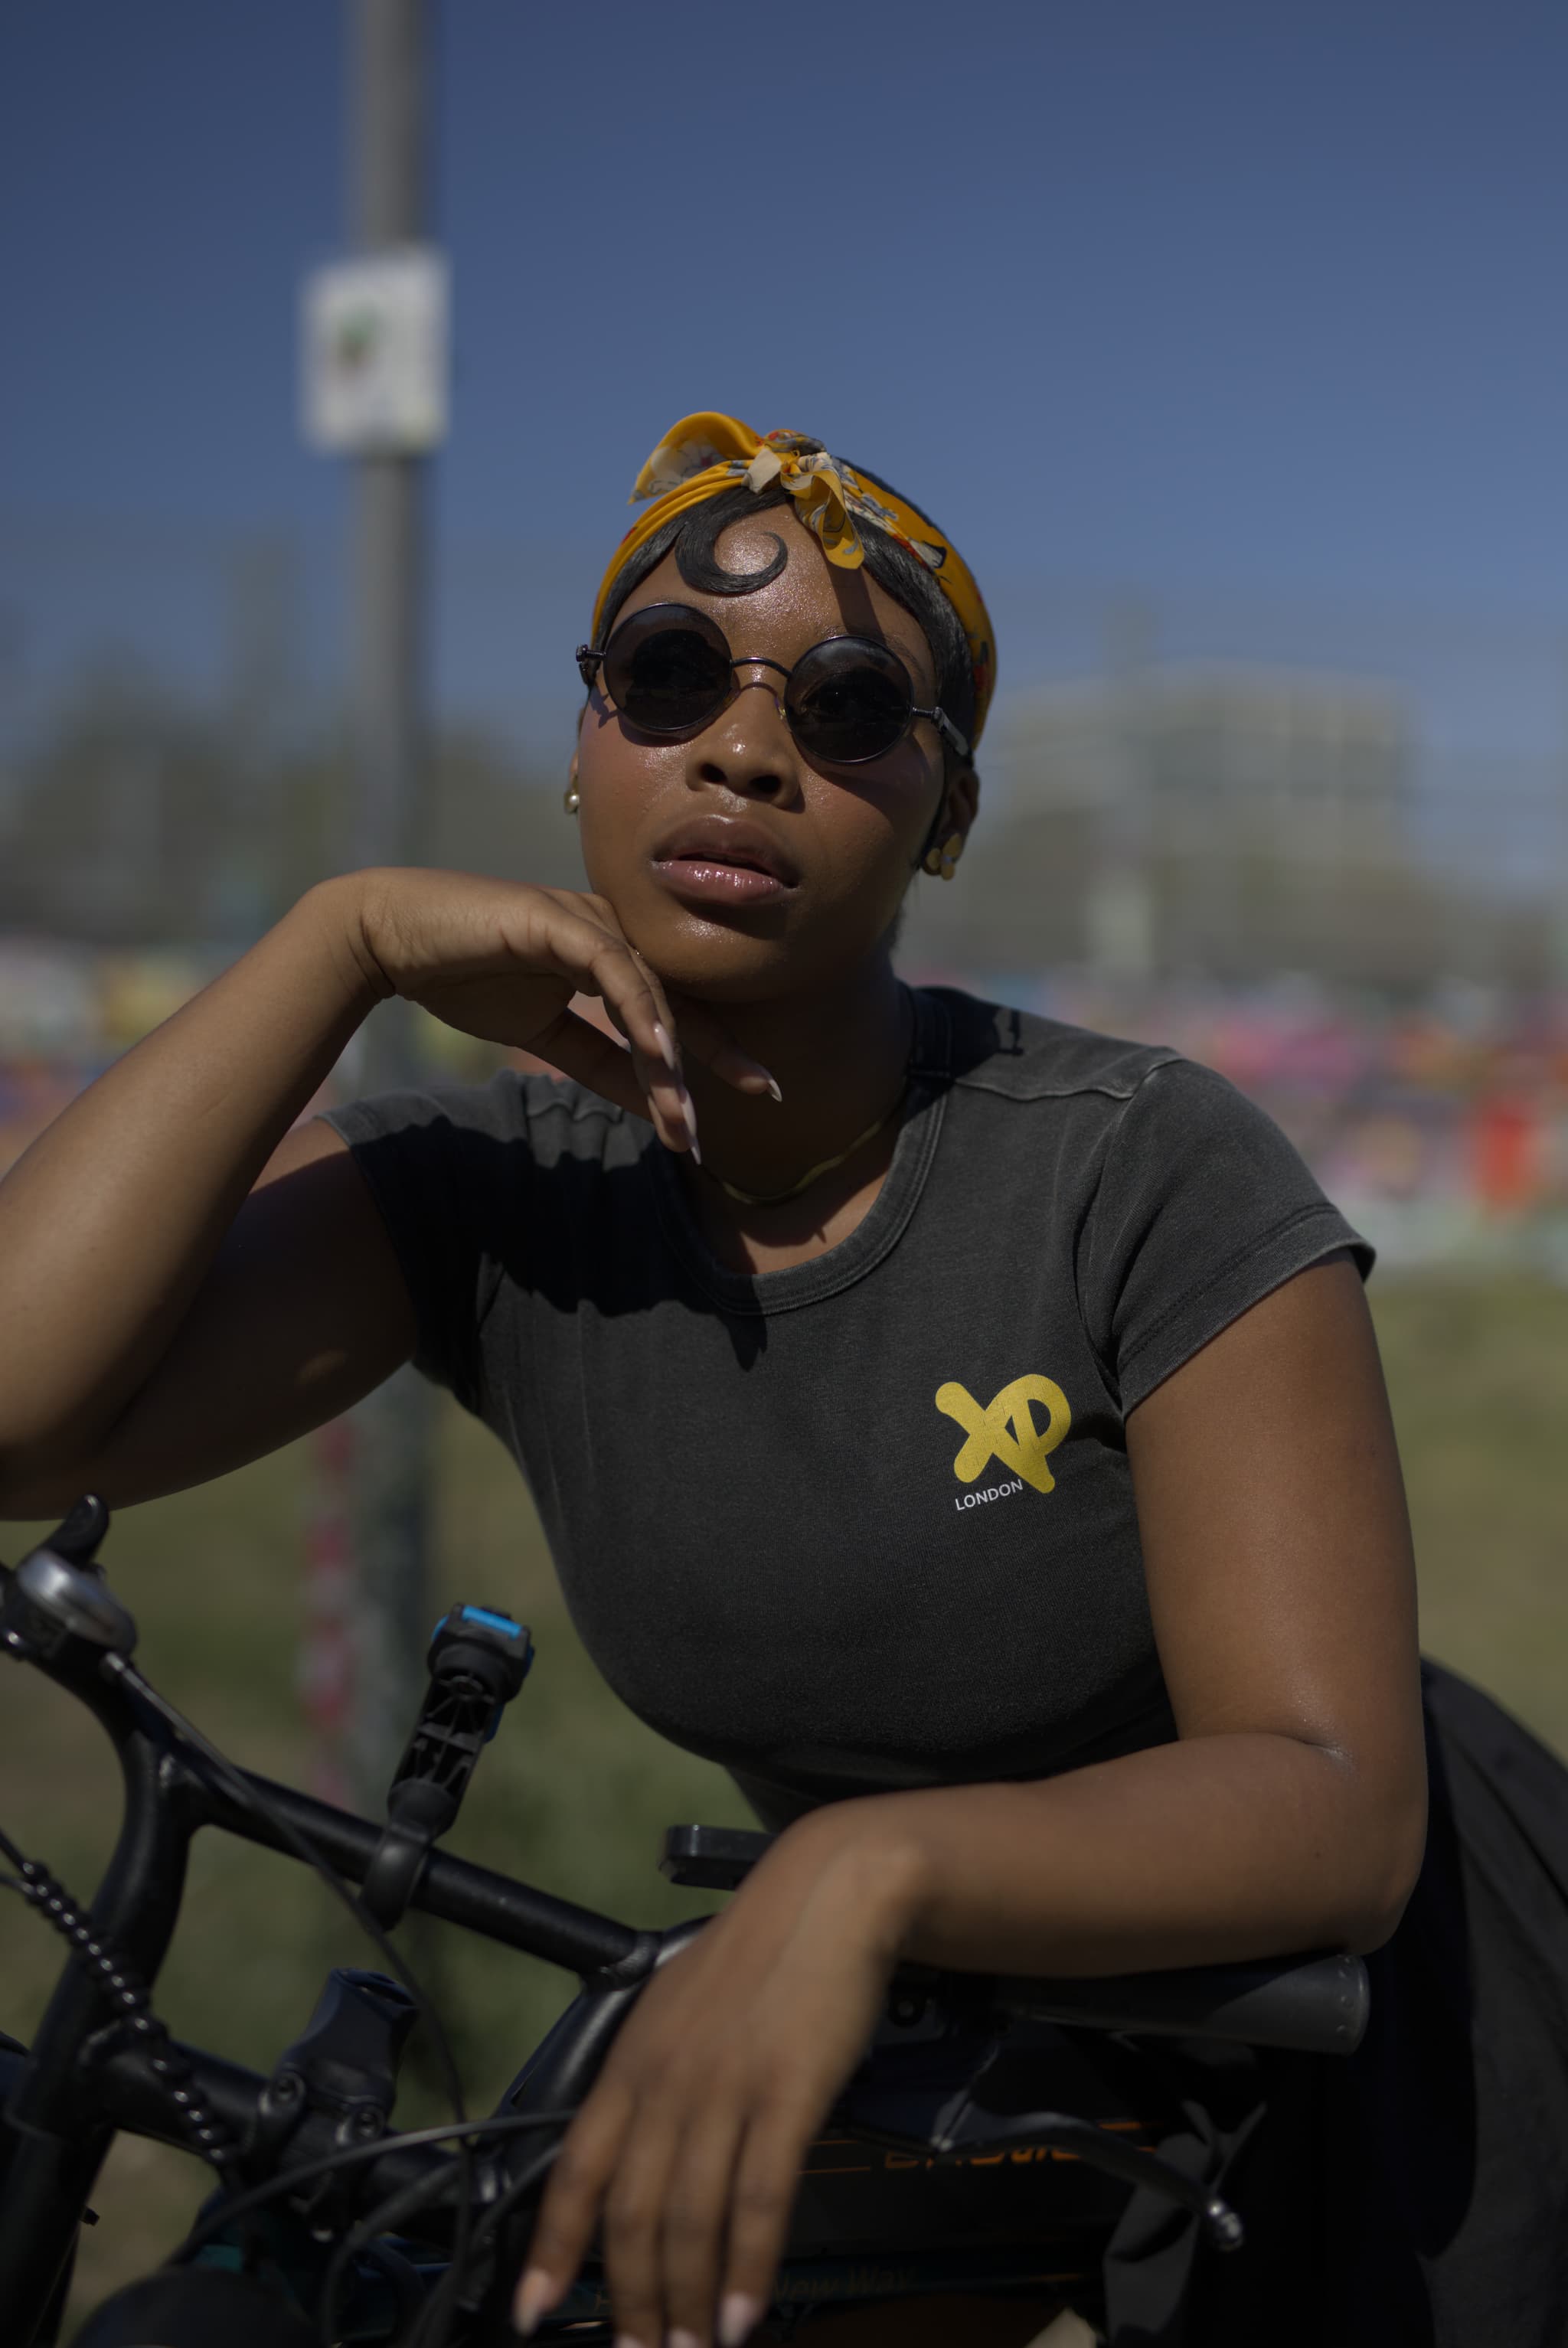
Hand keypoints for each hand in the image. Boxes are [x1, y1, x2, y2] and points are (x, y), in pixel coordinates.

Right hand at [336, 867, 775, 1153]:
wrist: (391, 940)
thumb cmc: (464, 977)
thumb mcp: (544, 1035)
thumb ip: (599, 1062)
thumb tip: (654, 1101)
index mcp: (611, 954)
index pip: (677, 1005)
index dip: (716, 1048)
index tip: (756, 1091)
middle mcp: (610, 930)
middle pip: (680, 995)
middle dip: (720, 1051)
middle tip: (763, 1094)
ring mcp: (586, 918)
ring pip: (650, 991)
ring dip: (672, 1057)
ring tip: (687, 1114)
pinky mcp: (556, 917)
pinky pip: (612, 968)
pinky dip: (640, 1010)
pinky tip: (659, 1055)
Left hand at [513, 1818, 920, 2347]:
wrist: (827, 1897)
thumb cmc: (756, 1960)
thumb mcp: (678, 2014)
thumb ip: (656, 2085)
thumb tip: (642, 2164)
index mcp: (630, 2064)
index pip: (575, 2171)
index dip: (553, 2249)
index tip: (532, 2313)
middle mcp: (665, 2083)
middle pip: (632, 2214)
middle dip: (632, 2302)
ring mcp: (725, 2090)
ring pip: (691, 2220)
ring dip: (690, 2304)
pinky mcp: (787, 2094)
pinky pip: (760, 2199)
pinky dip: (749, 2268)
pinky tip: (747, 2317)